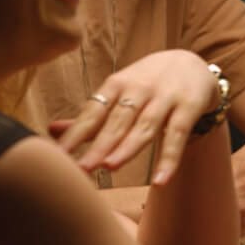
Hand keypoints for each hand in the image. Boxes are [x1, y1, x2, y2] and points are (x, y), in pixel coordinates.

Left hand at [57, 49, 215, 184]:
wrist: (193, 63)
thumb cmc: (147, 83)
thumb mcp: (118, 92)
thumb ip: (90, 116)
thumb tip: (50, 131)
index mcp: (117, 84)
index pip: (94, 111)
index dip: (76, 133)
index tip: (58, 155)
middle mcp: (140, 89)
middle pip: (118, 120)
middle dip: (100, 143)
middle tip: (82, 167)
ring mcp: (166, 97)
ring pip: (146, 126)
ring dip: (128, 146)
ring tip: (110, 167)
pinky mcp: (189, 107)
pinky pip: (178, 136)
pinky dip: (169, 159)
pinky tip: (159, 181)